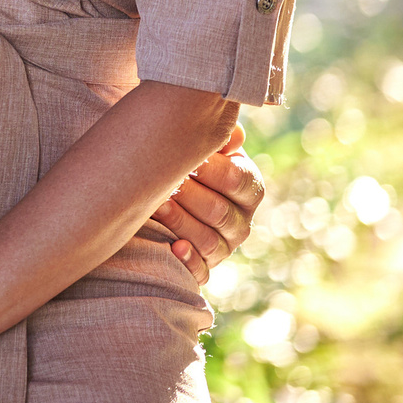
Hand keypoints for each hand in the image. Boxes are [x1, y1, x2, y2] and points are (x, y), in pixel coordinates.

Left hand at [149, 121, 262, 281]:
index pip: (240, 180)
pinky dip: (188, 260)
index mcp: (246, 186)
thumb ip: (215, 136)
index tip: (190, 159)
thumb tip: (233, 132)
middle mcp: (240, 219)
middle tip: (165, 182)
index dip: (215, 171)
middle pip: (221, 212)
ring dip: (182, 223)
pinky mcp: (205, 266)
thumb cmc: (180, 157)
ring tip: (155, 206)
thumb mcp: (200, 143)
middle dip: (191, 195)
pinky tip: (172, 247)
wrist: (156, 186)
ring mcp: (224, 245)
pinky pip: (202, 271)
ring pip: (210, 240)